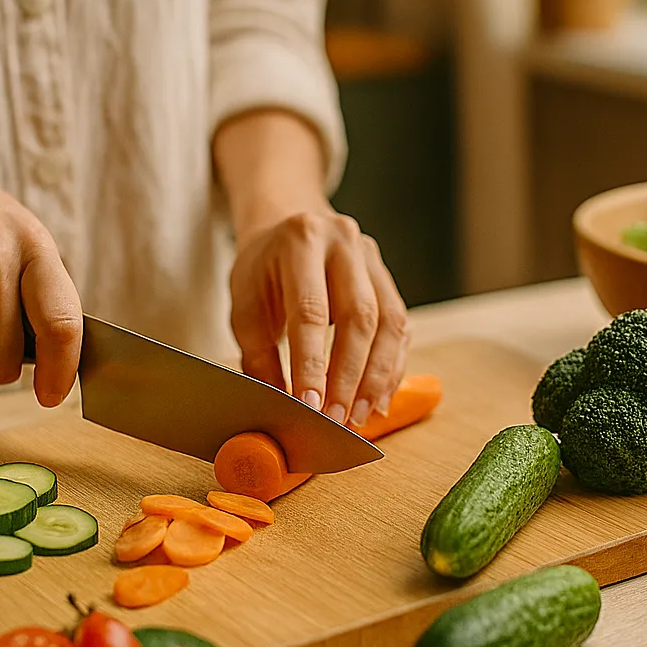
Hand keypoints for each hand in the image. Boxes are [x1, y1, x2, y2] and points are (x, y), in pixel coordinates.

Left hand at [229, 207, 408, 426]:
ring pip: (389, 323)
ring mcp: (372, 258)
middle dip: (350, 376)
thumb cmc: (262, 270)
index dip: (312, 364)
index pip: (311, 311)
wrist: (288, 228)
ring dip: (378, 377)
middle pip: (359, 317)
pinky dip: (392, 367)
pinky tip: (380, 399)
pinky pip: (400, 327)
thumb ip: (260, 357)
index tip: (311, 406)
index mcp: (301, 240)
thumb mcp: (245, 307)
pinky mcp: (388, 278)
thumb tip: (281, 409)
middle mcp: (344, 242)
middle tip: (338, 418)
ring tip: (362, 416)